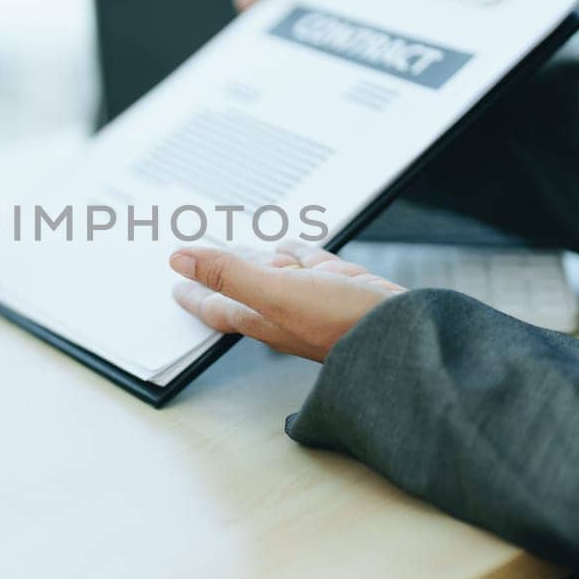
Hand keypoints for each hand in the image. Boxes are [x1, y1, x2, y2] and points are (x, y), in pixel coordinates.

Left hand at [169, 242, 406, 362]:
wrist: (403, 332)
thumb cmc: (342, 323)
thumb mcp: (275, 294)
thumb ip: (229, 275)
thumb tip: (180, 260)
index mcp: (262, 317)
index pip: (216, 305)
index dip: (193, 295)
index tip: (174, 288)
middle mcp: (284, 308)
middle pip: (243, 285)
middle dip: (218, 273)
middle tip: (195, 261)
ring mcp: (314, 296)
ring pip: (275, 270)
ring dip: (255, 257)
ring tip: (236, 247)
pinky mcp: (340, 283)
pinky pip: (309, 263)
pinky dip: (295, 252)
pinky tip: (287, 247)